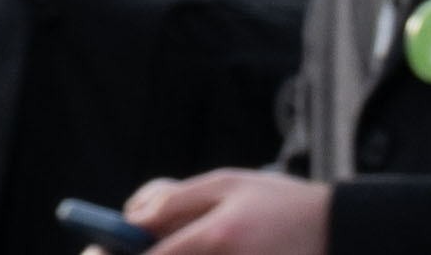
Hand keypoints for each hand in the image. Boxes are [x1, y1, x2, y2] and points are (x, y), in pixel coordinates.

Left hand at [129, 169, 329, 254]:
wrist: (337, 234)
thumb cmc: (280, 203)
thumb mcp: (228, 183)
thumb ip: (175, 200)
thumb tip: (131, 218)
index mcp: (217, 237)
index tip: (93, 254)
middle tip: (112, 251)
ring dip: (166, 254)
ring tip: (155, 245)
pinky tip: (182, 246)